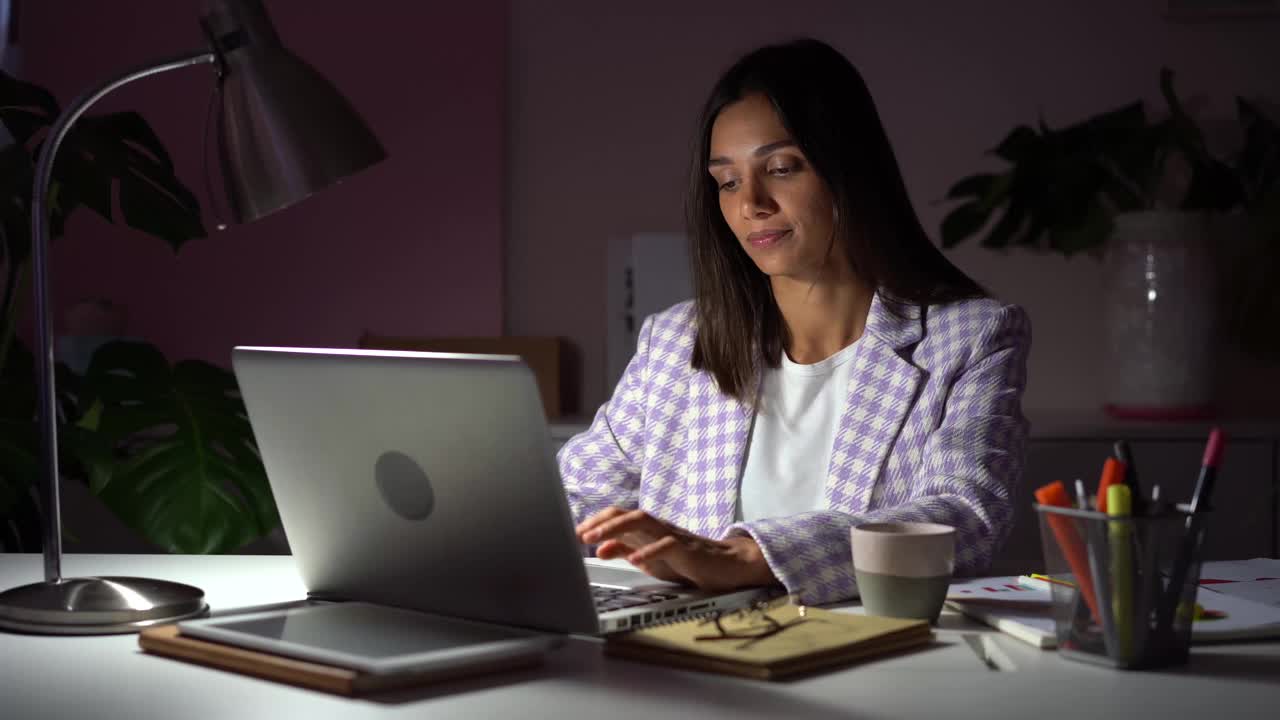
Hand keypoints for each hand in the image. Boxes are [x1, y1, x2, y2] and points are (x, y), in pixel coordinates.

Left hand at [576, 507, 776, 591]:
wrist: (726, 566)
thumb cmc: (685, 561)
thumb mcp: (648, 559)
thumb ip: (624, 550)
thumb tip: (597, 548)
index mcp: (646, 529)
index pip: (617, 516)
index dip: (595, 522)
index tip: (574, 533)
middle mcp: (657, 527)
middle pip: (626, 513)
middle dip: (600, 522)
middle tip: (579, 534)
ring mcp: (673, 535)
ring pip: (642, 520)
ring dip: (616, 528)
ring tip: (596, 539)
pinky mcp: (688, 549)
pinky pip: (667, 545)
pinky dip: (648, 551)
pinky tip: (633, 559)